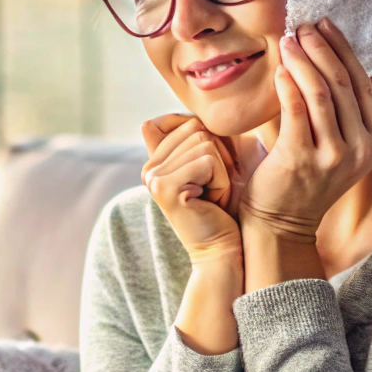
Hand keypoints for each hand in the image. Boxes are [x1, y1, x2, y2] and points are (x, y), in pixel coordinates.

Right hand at [142, 114, 243, 354]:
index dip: (212, 145)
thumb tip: (155, 119)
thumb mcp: (208, 168)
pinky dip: (221, 181)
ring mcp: (153, 177)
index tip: (210, 179)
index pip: (188, 122)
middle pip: (197, 129)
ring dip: (221, 171)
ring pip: (204, 142)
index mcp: (155, 162)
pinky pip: (207, 160)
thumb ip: (190, 141)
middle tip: (212, 190)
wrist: (222, 252)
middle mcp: (149, 168)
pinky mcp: (165, 187)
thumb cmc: (223, 211)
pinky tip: (212, 202)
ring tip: (212, 196)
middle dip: (218, 158)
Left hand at [238, 20, 371, 244]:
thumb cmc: (303, 177)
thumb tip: (322, 51)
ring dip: (302, 60)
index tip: (326, 26)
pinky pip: (296, 109)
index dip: (344, 50)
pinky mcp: (302, 160)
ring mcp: (333, 157)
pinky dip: (288, 83)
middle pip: (342, 84)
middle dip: (321, 48)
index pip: (363, 85)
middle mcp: (360, 150)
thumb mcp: (334, 144)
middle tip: (302, 26)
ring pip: (320, 92)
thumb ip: (335, 109)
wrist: (281, 224)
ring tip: (288, 40)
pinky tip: (280, 68)